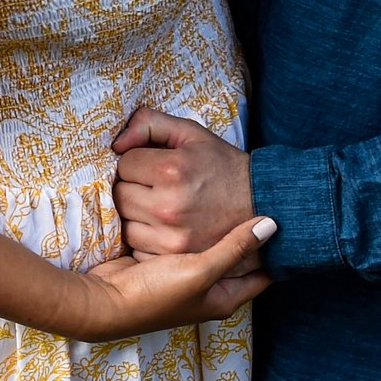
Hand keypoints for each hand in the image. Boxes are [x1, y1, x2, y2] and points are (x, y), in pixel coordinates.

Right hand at [62, 215, 275, 339]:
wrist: (104, 301)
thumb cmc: (157, 294)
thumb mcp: (201, 271)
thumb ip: (234, 248)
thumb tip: (272, 225)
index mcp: (224, 297)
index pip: (262, 272)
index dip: (276, 250)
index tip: (286, 219)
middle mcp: (208, 286)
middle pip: (236, 257)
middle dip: (246, 232)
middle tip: (258, 198)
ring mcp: (185, 273)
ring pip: (210, 245)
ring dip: (218, 226)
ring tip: (232, 194)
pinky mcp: (163, 260)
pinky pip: (186, 240)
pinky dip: (192, 224)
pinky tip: (196, 201)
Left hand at [114, 106, 254, 256]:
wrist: (264, 205)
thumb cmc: (223, 166)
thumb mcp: (191, 133)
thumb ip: (149, 124)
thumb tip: (116, 143)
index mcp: (172, 170)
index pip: (124, 164)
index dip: (137, 162)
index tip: (154, 166)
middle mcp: (169, 205)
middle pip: (120, 194)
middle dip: (133, 187)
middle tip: (155, 186)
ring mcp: (171, 236)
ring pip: (125, 223)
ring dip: (136, 214)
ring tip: (159, 206)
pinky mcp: (175, 257)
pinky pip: (137, 247)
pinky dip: (146, 238)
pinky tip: (164, 228)